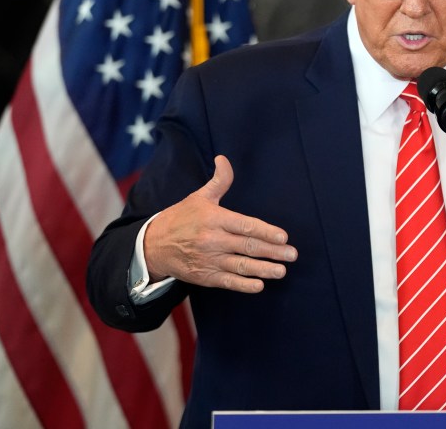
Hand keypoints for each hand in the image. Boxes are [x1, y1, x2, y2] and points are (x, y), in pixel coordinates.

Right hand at [143, 155, 297, 292]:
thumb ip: (219, 181)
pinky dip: (244, 285)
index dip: (265, 231)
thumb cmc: (181, 218)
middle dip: (272, 251)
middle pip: (247, 246)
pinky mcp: (205, 277)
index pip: (245, 226)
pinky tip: (259, 286)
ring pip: (241, 266)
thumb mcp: (199, 197)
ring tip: (281, 271)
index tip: (283, 236)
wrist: (153, 245)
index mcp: (214, 219)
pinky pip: (228, 282)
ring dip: (264, 269)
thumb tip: (223, 159)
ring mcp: (209, 260)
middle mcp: (212, 240)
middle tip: (292, 254)